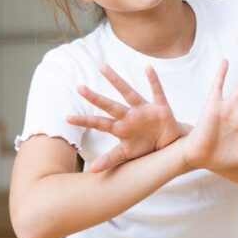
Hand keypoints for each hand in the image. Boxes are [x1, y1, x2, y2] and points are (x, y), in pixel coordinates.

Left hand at [67, 64, 184, 171]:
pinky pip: (157, 92)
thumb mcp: (127, 155)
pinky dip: (154, 80)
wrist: (170, 145)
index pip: (100, 123)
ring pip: (129, 92)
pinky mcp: (161, 108)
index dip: (85, 121)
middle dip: (95, 98)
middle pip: (110, 105)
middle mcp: (130, 116)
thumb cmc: (146, 147)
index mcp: (121, 128)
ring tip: (102, 67)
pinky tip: (148, 68)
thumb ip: (110, 159)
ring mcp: (144, 110)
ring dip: (116, 81)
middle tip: (79, 88)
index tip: (67, 118)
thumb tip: (92, 170)